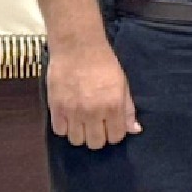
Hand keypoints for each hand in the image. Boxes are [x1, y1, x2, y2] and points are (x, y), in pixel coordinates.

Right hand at [46, 34, 139, 148]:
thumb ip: (127, 109)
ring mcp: (73, 111)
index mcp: (113, 106)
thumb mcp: (123, 85)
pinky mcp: (56, 108)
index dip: (114, 133)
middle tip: (96, 125)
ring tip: (82, 121)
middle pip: (96, 143)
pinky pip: (60, 131)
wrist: (78, 48)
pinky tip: (69, 117)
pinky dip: (65, 127)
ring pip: (76, 140)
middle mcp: (93, 112)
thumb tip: (134, 129)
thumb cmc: (104, 64)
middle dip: (98, 136)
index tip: (111, 126)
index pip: (116, 137)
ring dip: (80, 133)